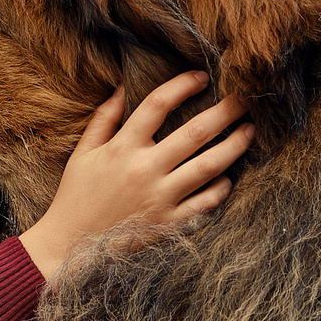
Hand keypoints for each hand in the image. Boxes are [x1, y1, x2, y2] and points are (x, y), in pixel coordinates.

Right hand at [19, 72, 251, 278]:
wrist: (71, 243)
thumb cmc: (76, 195)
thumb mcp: (84, 152)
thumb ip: (105, 118)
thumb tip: (123, 86)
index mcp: (123, 148)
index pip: (158, 104)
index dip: (183, 85)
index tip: (202, 77)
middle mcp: (145, 170)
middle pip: (194, 133)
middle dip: (224, 112)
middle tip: (245, 98)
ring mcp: (160, 197)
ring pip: (208, 167)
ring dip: (233, 146)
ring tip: (249, 131)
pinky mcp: (168, 223)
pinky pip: (204, 203)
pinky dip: (220, 189)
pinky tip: (229, 176)